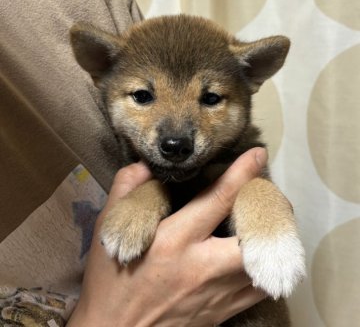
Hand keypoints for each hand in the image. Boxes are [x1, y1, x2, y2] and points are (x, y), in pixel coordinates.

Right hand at [67, 148, 267, 326]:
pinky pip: (259, 290)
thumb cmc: (111, 279)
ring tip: (267, 221)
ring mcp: (217, 294)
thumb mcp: (110, 228)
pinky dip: (267, 268)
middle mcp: (203, 267)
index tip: (258, 155)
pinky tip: (258, 256)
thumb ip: (126, 188)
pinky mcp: (223, 313)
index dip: (242, 173)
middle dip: (272, 211)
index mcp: (175, 240)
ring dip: (272, 240)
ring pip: (266, 265)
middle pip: (256, 237)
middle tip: (269, 195)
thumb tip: (146, 166)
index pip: (218, 198)